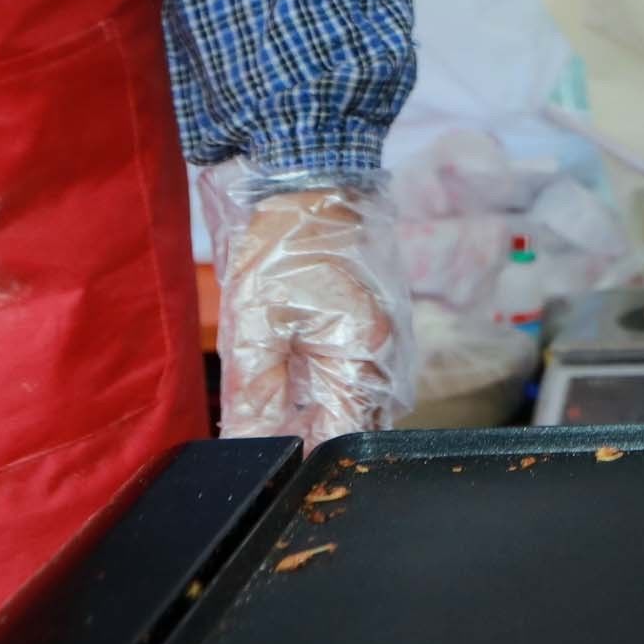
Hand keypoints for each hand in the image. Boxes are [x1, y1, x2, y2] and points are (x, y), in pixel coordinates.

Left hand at [207, 169, 415, 447]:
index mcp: (362, 353)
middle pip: (360, 425)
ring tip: (283, 408)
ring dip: (327, 412)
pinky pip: (365, 374)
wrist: (316, 180)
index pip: (342, 436)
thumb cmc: (284, 245)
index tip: (273, 463)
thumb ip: (258, 391)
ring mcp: (391, 337)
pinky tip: (303, 378)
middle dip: (318, 437)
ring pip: (364, 402)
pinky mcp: (383, 323)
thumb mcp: (254, 320)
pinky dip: (336, 386)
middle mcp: (389, 352)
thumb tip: (252, 444)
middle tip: (271, 435)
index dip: (305, 457)